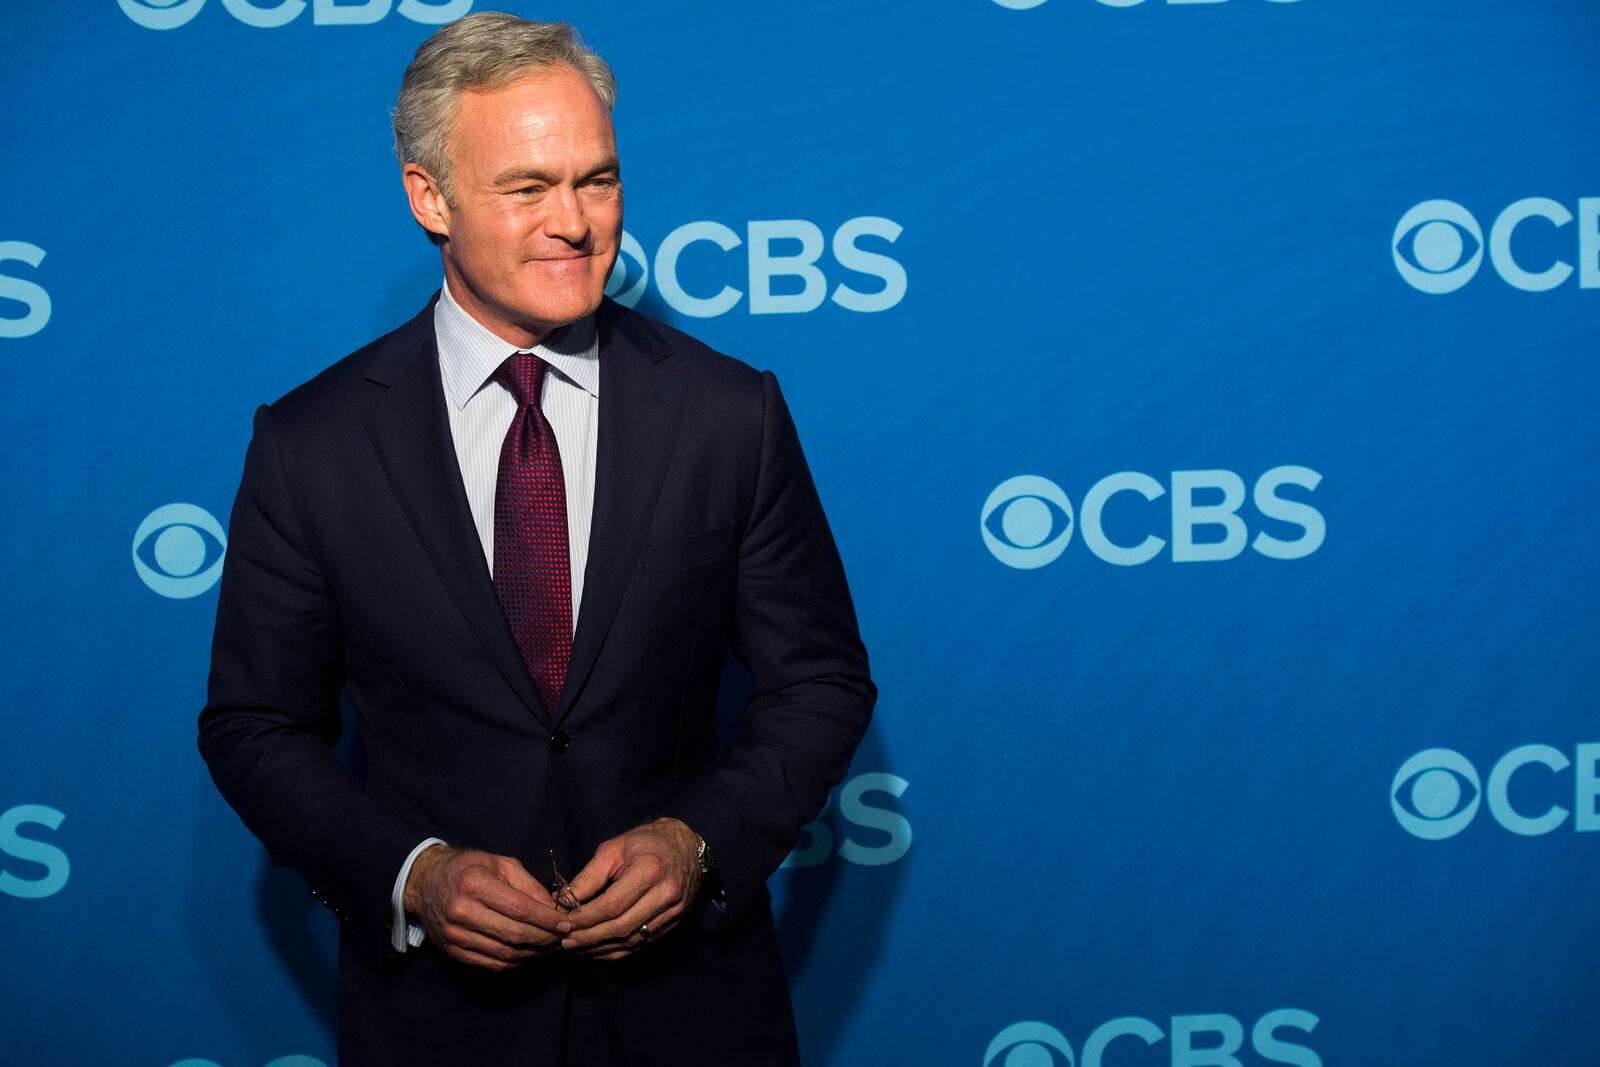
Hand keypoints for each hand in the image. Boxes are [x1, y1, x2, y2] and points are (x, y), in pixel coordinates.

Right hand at [403, 844, 566, 969]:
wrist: (425, 882)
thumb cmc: (469, 868)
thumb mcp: (501, 864)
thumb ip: (529, 885)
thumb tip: (554, 909)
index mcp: (475, 883)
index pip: (520, 909)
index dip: (547, 919)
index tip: (567, 923)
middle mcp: (461, 911)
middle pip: (514, 934)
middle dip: (545, 939)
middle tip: (564, 938)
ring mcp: (454, 935)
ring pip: (505, 953)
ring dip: (533, 953)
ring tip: (551, 946)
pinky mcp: (452, 951)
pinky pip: (491, 963)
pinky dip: (515, 961)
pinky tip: (529, 953)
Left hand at [559, 818, 702, 960]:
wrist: (686, 846)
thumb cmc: (646, 843)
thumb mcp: (614, 848)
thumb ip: (589, 876)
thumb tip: (563, 900)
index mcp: (649, 870)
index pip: (612, 905)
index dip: (586, 918)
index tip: (564, 922)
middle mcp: (665, 894)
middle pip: (621, 927)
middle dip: (589, 937)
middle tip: (565, 940)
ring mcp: (673, 912)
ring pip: (631, 941)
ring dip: (601, 948)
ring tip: (577, 947)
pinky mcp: (675, 922)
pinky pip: (642, 944)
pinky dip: (618, 950)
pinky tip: (599, 949)